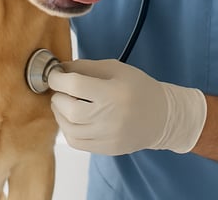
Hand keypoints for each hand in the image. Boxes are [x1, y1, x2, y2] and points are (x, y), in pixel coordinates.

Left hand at [47, 59, 206, 155]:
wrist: (162, 117)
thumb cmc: (139, 88)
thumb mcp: (116, 69)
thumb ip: (86, 67)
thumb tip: (60, 68)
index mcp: (113, 93)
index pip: (75, 85)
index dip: (58, 79)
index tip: (55, 75)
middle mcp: (109, 117)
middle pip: (69, 110)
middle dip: (58, 97)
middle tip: (60, 89)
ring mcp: (107, 137)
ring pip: (69, 128)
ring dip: (60, 113)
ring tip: (64, 103)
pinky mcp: (106, 149)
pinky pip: (76, 142)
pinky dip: (67, 129)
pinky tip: (71, 119)